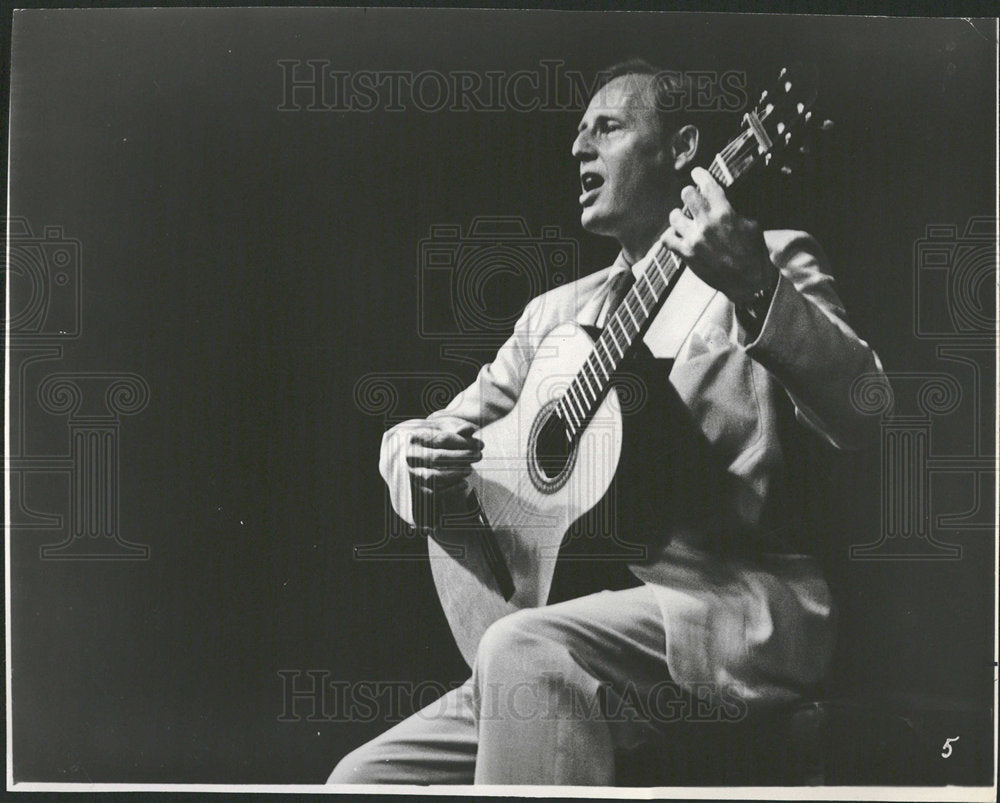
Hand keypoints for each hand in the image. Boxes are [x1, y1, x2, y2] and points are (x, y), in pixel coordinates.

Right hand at [402, 416, 482, 528]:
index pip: (441, 439)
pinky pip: (433, 493)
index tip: (480, 444)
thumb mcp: (442, 428)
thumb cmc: (432, 436)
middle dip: (462, 457)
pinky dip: (451, 490)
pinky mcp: (415, 488)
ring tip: (470, 469)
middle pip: (438, 457)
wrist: (411, 451)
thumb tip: (470, 429)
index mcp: (413, 436)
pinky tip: (464, 483)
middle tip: (479, 456)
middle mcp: (408, 455)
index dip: (463, 442)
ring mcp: (410, 472)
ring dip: (456, 473)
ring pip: (434, 477)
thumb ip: (456, 427)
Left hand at [661, 167, 777, 304]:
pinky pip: (667, 239)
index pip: (707, 185)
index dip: (700, 175)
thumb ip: (733, 212)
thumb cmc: (753, 253)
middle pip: (687, 194)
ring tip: (684, 220)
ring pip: (674, 216)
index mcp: (725, 213)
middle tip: (692, 198)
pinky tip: (677, 236)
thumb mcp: (752, 225)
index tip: (696, 173)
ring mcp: (694, 239)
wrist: (748, 281)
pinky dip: (670, 236)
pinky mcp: (686, 255)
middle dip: (689, 194)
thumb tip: (721, 204)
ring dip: (679, 216)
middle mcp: (707, 223)